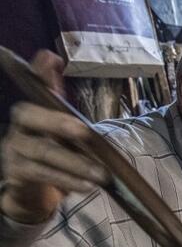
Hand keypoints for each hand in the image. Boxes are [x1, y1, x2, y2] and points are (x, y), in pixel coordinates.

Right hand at [0, 50, 105, 223]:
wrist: (33, 190)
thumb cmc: (50, 152)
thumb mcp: (56, 125)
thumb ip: (55, 96)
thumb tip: (50, 56)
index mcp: (30, 112)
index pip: (35, 88)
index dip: (42, 75)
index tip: (54, 60)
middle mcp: (17, 127)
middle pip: (32, 117)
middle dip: (59, 123)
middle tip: (86, 131)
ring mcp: (14, 151)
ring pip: (43, 151)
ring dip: (75, 163)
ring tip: (101, 174)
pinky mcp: (17, 175)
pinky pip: (42, 175)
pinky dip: (68, 181)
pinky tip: (87, 186)